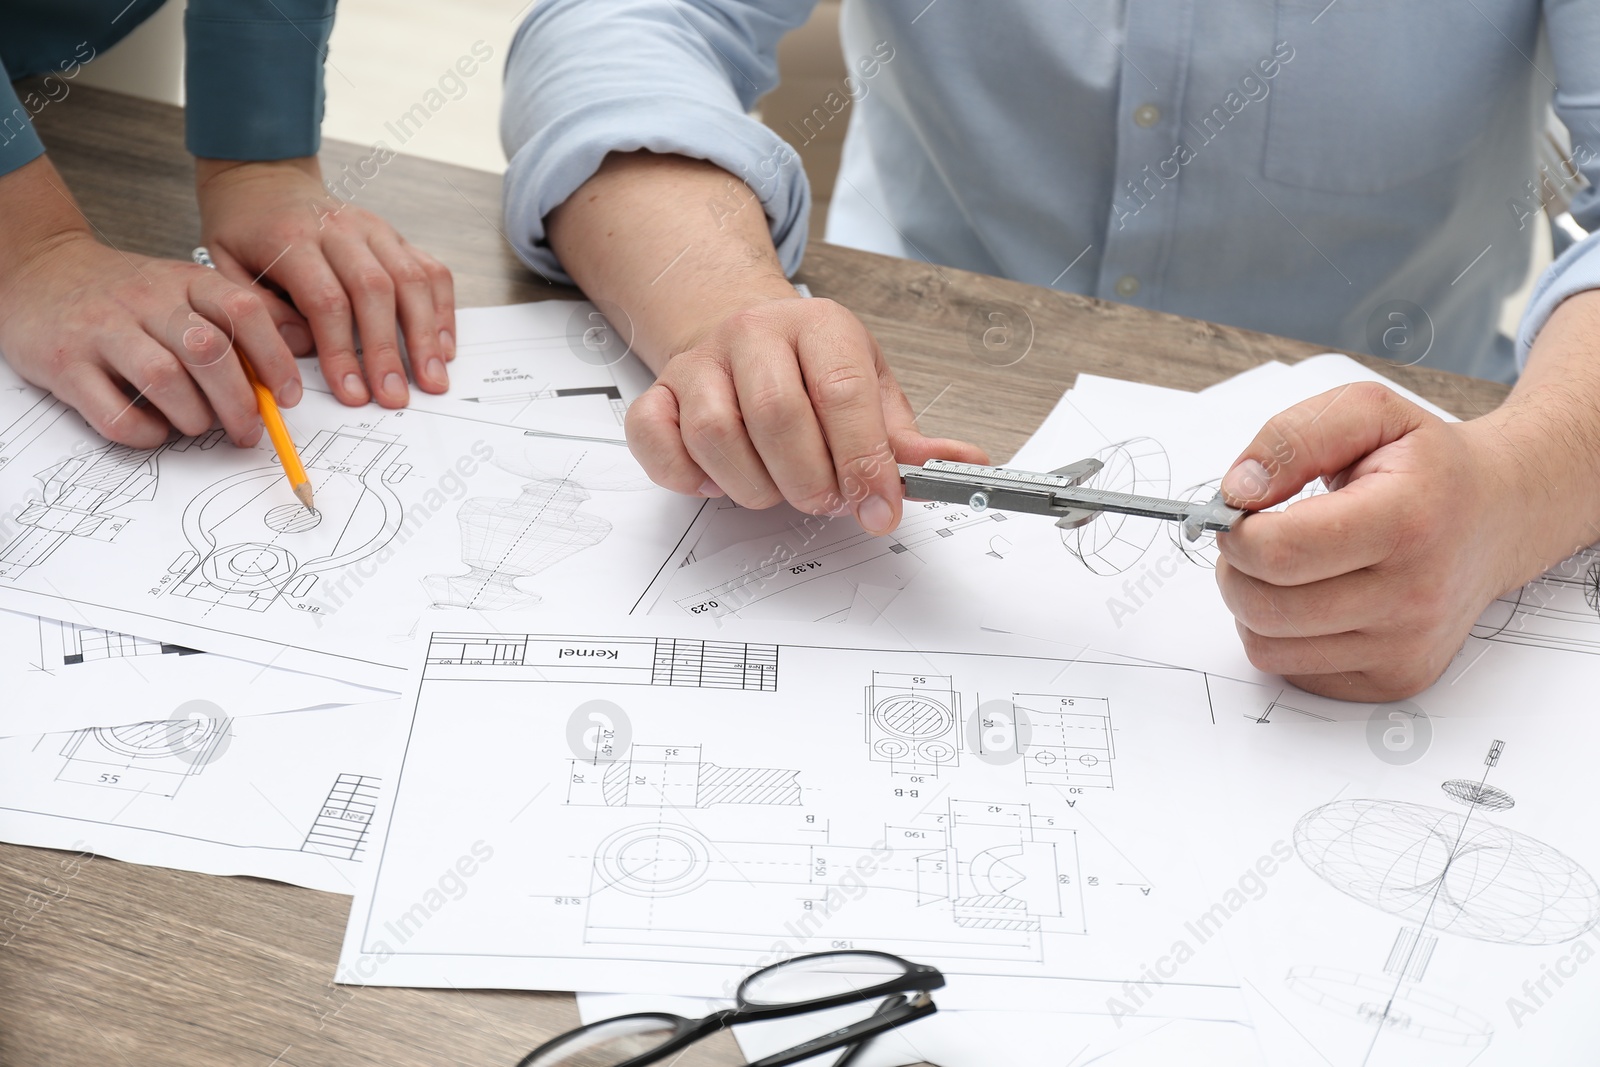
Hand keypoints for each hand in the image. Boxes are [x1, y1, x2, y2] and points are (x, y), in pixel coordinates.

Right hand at [0, 221, 303, 447]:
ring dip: (193, 417)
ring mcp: (102, 330)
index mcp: (185, 281)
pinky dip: (144, 433)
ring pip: (163, 379)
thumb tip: (294, 362)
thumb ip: (236, 321)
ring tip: (197, 426)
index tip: (286, 397)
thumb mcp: (186, 290)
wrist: (40, 271)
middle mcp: (145, 301)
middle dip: (239, 403)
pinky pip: (113, 412)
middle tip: (249, 431)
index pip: (244, 311)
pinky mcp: (65, 364)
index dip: (275, 359)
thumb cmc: (129, 295)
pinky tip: (154, 430)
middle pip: (209, 351)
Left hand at [195, 157, 454, 407]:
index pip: (326, 300)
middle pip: (376, 291)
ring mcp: (375, 230)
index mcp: (292, 238)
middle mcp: (340, 229)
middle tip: (395, 396)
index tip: (351, 393)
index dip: (341, 351)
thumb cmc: (244, 233)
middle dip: (388, 350)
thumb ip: (260, 310)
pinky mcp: (397, 236)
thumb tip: (303, 349)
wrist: (264, 182)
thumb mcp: (225, 269)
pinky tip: (443, 347)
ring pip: (412, 281)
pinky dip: (443, 311)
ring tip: (432, 380)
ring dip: (426, 335)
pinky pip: (432, 271)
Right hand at [625, 296, 988, 531]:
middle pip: (777, 417)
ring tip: (776, 486)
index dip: (864, 461)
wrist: (742, 331)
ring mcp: (699, 361)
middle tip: (825, 499)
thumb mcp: (871, 389)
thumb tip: (962, 466)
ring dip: (753, 486)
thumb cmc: (813, 371)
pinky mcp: (658, 391)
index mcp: (819, 326)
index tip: (878, 508)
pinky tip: (720, 479)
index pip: (843, 394)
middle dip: (809, 480)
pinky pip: (656, 441)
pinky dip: (688, 477)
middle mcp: (754, 332)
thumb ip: (907, 439)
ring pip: (716, 436)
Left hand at [1212, 381, 1534, 700]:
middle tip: (1255, 540)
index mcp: (1408, 519)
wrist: (1499, 517)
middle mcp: (1414, 595)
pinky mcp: (1396, 680)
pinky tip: (1313, 599)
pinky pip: (1293, 671)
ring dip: (1252, 606)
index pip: (1280, 551)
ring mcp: (1406, 647)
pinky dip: (1282, 637)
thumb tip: (1237, 491)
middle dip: (1236, 568)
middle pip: (1264, 607)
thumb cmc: (1428, 466)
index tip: (1241, 513)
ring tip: (1284, 568)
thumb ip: (1292, 439)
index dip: (1237, 532)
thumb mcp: (1367, 412)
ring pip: (1267, 648)